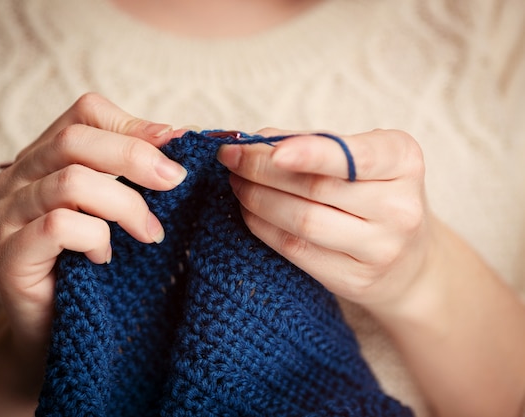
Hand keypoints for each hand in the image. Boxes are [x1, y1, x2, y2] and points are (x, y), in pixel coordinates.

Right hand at [0, 93, 186, 358]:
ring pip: (71, 182)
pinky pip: (59, 226)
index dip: (133, 126)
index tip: (175, 149)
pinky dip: (95, 238)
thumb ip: (137, 171)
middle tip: (176, 182)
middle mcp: (15, 178)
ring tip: (150, 234)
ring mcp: (4, 215)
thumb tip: (179, 135)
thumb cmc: (96, 265)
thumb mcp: (119, 208)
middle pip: (75, 140)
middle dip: (136, 158)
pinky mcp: (7, 255)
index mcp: (44, 158)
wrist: (59, 331)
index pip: (85, 113)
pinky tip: (104, 258)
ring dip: (125, 206)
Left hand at [217, 128, 431, 312]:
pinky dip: (263, 227)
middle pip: (316, 188)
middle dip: (262, 169)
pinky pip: (297, 250)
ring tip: (237, 182)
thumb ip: (312, 143)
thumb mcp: (359, 159)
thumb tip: (254, 140)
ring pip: (302, 222)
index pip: (355, 157)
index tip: (271, 149)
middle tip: (230, 157)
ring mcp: (380, 249)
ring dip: (257, 199)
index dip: (311, 153)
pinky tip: (249, 211)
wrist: (409, 260)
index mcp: (404, 161)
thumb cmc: (373, 194)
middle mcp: (400, 207)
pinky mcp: (356, 280)